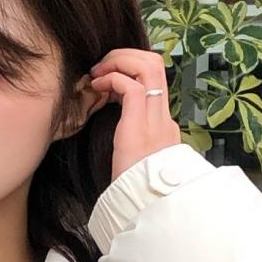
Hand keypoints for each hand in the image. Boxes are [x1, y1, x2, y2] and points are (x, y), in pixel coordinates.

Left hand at [84, 46, 180, 184]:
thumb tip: (121, 128)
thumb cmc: (134, 187)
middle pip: (155, 63)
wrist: (145, 206)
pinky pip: (132, 86)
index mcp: (163, 123)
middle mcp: (163, 116)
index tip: (108, 76)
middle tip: (102, 66)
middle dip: (126, 55)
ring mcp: (155, 119)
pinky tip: (98, 87)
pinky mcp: (140, 125)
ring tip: (98, 72)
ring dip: (119, 61)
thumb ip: (135, 139)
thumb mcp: (137, 158)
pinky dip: (113, 78)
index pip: (155, 78)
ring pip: (147, 66)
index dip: (131, 67)